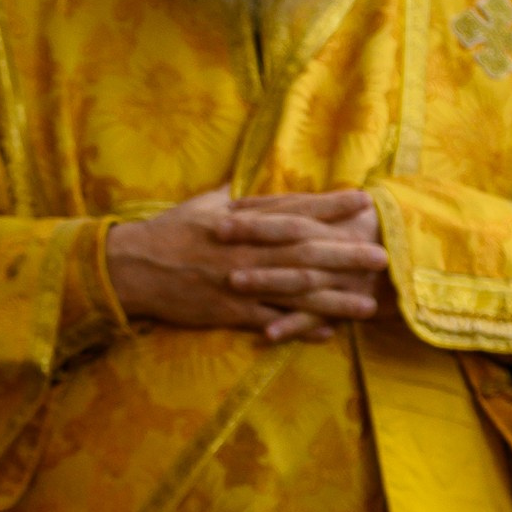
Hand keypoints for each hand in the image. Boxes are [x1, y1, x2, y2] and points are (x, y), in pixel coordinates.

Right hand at [106, 186, 393, 343]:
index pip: (294, 209)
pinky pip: (270, 320)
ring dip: (334, 297)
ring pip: (294, 289)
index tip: (364, 201)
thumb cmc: (166, 232)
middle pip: (305, 250)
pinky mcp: (227, 310)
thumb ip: (231, 196)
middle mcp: (246, 249)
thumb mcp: (201, 204)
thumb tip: (244, 178)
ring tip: (367, 303)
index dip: (331, 206)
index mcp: (242, 218)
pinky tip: (328, 332)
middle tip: (382, 256)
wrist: (129, 268)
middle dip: (346, 254)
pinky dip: (299, 326)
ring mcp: (238, 281)